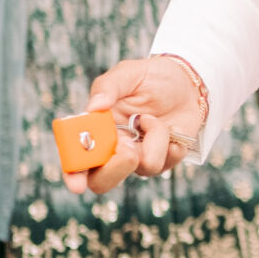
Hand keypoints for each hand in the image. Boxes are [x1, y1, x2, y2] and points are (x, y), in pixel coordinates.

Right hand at [63, 55, 207, 194]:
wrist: (186, 83)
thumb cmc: (150, 78)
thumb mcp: (127, 74)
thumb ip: (107, 87)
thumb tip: (95, 107)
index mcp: (95, 130)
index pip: (75, 161)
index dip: (73, 176)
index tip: (77, 183)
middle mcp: (113, 149)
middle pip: (102, 181)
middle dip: (115, 169)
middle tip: (129, 149)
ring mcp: (138, 158)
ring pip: (144, 168)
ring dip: (154, 138)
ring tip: (152, 118)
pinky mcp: (164, 160)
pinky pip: (168, 162)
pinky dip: (172, 142)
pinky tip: (173, 128)